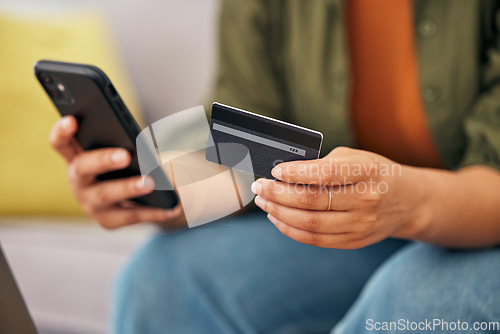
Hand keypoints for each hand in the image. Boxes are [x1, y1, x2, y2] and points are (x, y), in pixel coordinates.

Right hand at [49, 116, 184, 228]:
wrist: (124, 200)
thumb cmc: (120, 166)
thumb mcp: (118, 151)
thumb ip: (122, 144)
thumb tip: (145, 148)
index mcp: (76, 157)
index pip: (60, 143)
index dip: (62, 131)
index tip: (72, 120)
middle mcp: (78, 180)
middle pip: (83, 168)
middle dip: (103, 160)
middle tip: (124, 155)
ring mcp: (90, 203)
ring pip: (107, 195)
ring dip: (129, 188)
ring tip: (151, 182)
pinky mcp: (107, 221)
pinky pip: (131, 216)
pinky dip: (155, 212)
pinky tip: (174, 207)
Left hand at [251, 147, 423, 248]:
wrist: (407, 202)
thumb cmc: (375, 173)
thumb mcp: (356, 158)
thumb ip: (324, 163)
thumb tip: (283, 174)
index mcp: (368, 172)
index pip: (325, 174)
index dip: (295, 173)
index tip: (275, 171)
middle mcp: (366, 201)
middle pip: (311, 201)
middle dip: (277, 193)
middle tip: (259, 186)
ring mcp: (360, 225)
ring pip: (309, 224)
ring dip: (279, 212)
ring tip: (263, 201)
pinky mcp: (353, 241)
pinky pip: (314, 239)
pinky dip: (290, 229)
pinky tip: (277, 217)